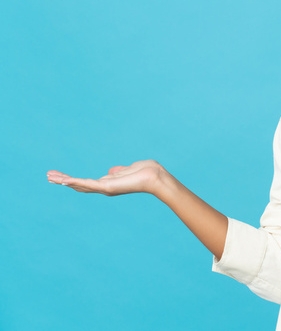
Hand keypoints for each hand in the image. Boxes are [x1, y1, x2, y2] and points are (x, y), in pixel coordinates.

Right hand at [47, 159, 168, 196]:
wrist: (155, 177)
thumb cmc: (146, 172)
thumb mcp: (129, 169)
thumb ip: (119, 171)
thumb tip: (112, 171)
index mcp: (109, 183)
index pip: (86, 183)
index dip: (73, 180)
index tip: (60, 176)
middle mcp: (105, 188)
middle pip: (79, 185)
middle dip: (63, 181)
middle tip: (48, 176)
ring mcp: (105, 188)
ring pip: (79, 185)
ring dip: (64, 181)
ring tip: (49, 177)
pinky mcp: (107, 186)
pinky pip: (87, 183)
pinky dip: (74, 182)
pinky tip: (63, 180)